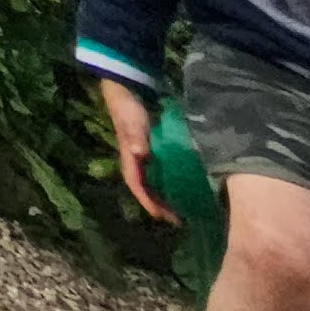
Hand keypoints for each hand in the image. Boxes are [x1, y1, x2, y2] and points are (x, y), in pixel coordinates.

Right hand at [100, 79, 174, 224]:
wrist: (126, 91)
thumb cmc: (128, 108)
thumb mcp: (131, 123)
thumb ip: (136, 137)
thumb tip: (140, 154)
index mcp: (129, 158)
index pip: (137, 186)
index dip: (148, 202)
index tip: (162, 216)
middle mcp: (136, 161)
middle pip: (146, 189)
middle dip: (160, 205)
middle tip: (179, 219)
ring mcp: (143, 156)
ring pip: (154, 182)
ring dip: (165, 196)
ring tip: (183, 209)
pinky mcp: (153, 150)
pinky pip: (160, 172)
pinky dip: (170, 182)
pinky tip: (183, 186)